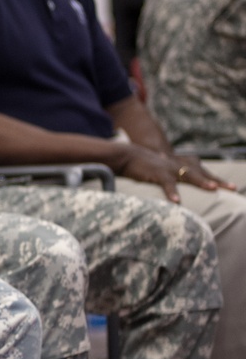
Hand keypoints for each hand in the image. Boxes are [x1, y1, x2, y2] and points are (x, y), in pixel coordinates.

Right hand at [117, 146, 231, 202]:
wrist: (126, 155)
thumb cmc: (144, 166)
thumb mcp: (161, 171)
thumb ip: (172, 177)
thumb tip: (176, 186)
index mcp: (179, 167)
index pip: (202, 173)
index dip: (215, 179)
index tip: (231, 187)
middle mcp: (177, 166)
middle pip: (200, 174)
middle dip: (216, 181)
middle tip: (232, 187)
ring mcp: (168, 169)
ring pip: (188, 176)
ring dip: (201, 182)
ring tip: (212, 189)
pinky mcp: (156, 173)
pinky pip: (167, 184)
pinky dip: (172, 193)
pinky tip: (177, 202)